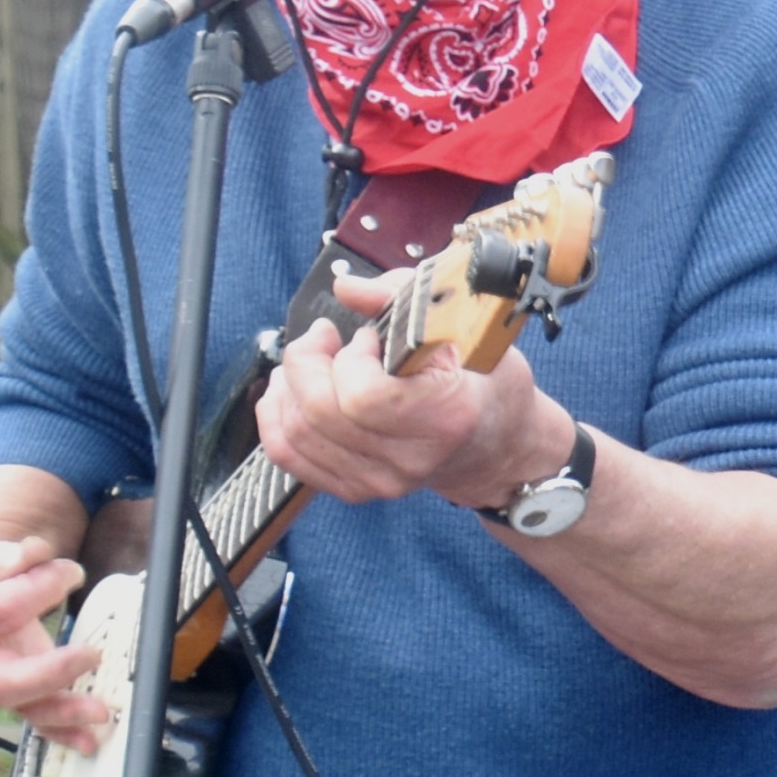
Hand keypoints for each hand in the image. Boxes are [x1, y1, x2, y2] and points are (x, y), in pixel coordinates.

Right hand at [0, 513, 102, 747]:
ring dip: (63, 712)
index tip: (69, 571)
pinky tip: (88, 741)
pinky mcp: (5, 687)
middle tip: (91, 655)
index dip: (40, 589)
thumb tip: (30, 554)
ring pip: (20, 705)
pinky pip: (32, 714)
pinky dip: (61, 731)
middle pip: (2, 679)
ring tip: (100, 712)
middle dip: (50, 674)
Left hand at [255, 266, 570, 513]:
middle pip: (320, 413)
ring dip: (289, 386)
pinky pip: (289, 455)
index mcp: (446, 416)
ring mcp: (382, 480)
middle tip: (325, 339)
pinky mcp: (357, 489)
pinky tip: (291, 391)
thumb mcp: (464, 329)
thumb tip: (347, 288)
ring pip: (296, 433)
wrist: (498, 446)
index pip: (364, 397)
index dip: (350, 360)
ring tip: (309, 360)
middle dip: (306, 362)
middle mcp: (411, 458)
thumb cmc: (486, 384)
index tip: (367, 339)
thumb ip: (401, 297)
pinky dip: (277, 416)